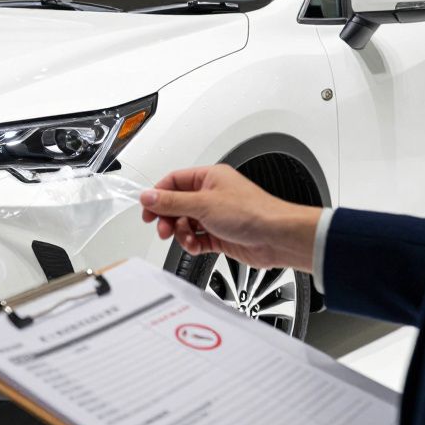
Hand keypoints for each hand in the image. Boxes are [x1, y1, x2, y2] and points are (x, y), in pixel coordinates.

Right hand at [139, 164, 319, 272]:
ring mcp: (216, 216)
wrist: (277, 238)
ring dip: (181, 234)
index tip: (148, 210)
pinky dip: (192, 244)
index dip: (158, 195)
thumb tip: (148, 196)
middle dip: (168, 218)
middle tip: (163, 229)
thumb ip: (171, 202)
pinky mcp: (220, 235)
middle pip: (177, 205)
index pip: (173, 182)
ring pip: (185, 224)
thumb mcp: (203, 204)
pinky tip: (196, 246)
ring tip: (186, 239)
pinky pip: (196, 239)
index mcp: (209, 178)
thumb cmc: (252, 213)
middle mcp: (212, 195)